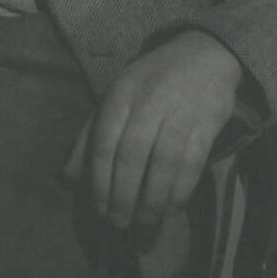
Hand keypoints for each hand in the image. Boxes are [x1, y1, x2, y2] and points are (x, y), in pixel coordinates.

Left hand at [67, 32, 246, 234]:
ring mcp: (180, 111)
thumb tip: (67, 179)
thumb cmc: (151, 83)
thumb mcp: (116, 99)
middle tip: (119, 223)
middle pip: (131, 156)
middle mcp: (149, 101)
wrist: (203, 54)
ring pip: (164, 163)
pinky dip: (181, 190)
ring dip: (153, 199)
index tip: (100, 209)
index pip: (104, 144)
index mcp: (120, 95)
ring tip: (144, 222)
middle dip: (123, 196)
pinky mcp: (208, 122)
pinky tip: (171, 208)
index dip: (100, 182)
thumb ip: (90, 137)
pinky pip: (193, 163)